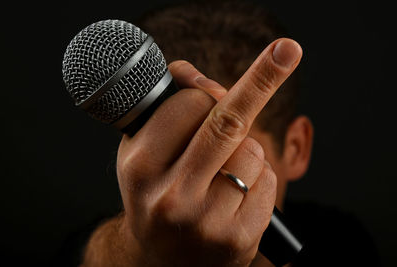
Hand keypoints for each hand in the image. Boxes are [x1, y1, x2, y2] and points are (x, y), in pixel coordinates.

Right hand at [116, 38, 301, 266]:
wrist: (161, 259)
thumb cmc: (156, 193)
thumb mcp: (145, 149)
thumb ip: (168, 107)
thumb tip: (199, 77)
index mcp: (141, 166)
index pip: (189, 105)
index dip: (205, 94)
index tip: (218, 85)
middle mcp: (170, 195)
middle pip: (228, 121)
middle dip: (264, 78)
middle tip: (287, 50)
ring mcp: (206, 221)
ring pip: (253, 152)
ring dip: (247, 150)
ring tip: (221, 173)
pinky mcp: (238, 240)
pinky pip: (268, 182)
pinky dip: (259, 179)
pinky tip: (235, 197)